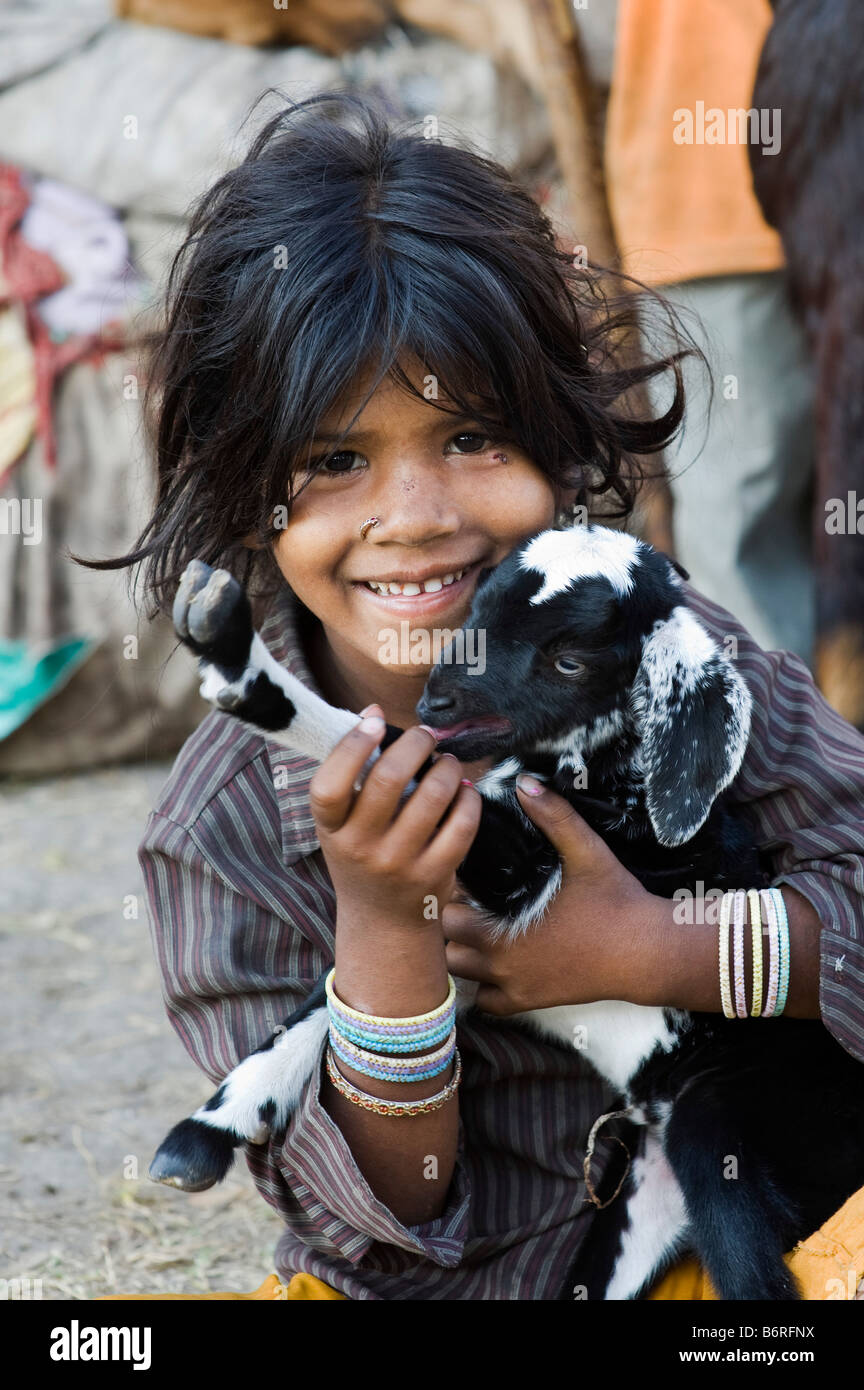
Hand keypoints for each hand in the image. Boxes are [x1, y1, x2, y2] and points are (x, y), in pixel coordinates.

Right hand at [310, 703, 481, 930]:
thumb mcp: (343, 819)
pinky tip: (464, 790)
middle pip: (388, 779)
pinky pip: (460, 825)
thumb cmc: (361, 853)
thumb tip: (372, 710)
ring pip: (432, 796)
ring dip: (446, 767)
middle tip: (426, 736)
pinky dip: (468, 798)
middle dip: (415, 744)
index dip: (351, 747)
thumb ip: (353, 767)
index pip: (329, 785)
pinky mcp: (433, 875)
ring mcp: (397, 864)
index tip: (376, 722)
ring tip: (447, 762)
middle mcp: (359, 847)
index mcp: (330, 828)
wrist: (382, 921)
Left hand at [443, 775, 660, 1013]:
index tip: (465, 882)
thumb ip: (553, 816)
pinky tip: (498, 964)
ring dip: (463, 955)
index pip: (446, 914)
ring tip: (478, 931)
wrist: (647, 953)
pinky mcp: (531, 1003)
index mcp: (501, 930)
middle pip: (446, 946)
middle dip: (451, 924)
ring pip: (461, 976)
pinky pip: (488, 1005)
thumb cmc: (615, 902)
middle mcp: (500, 965)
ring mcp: (515, 988)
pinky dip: (485, 988)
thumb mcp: (585, 851)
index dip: (450, 895)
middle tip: (468, 904)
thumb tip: (524, 782)